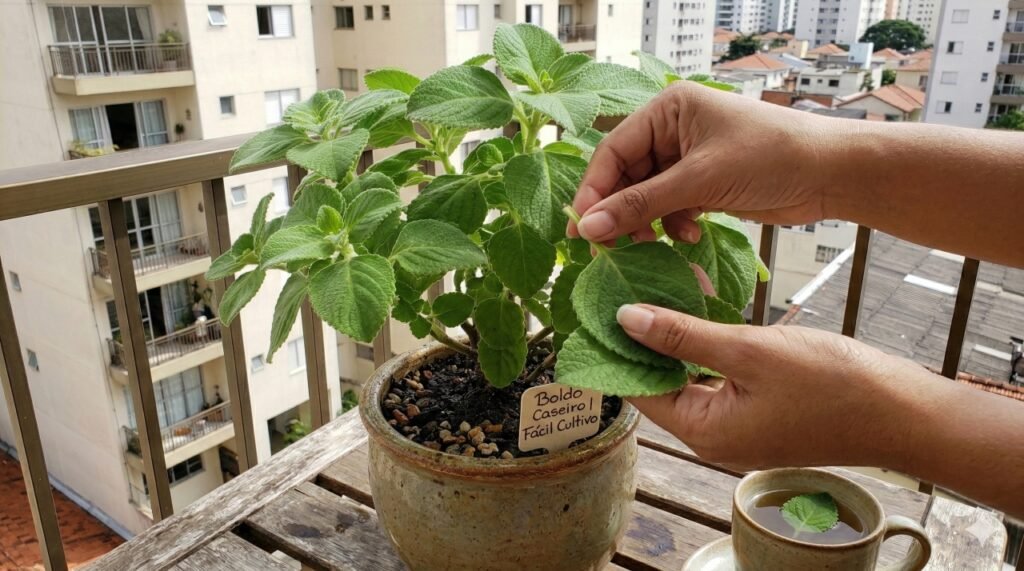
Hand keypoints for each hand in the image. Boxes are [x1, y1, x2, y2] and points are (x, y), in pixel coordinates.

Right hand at [568, 82, 835, 243]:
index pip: (612, 151)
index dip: (594, 191)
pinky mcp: (703, 184)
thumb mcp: (700, 180)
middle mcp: (673, 129)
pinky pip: (669, 208)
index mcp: (668, 109)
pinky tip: (691, 235)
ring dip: (647, 223)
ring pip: (645, 197)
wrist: (831, 174)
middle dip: (620, 212)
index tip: (581, 229)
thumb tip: (587, 227)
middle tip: (608, 248)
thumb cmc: (771, 157)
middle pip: (625, 176)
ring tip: (653, 245)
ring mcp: (688, 158)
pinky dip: (673, 225)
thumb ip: (640, 204)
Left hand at [615, 303, 922, 470]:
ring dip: (676, 335)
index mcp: (703, 431)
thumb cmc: (832, 385)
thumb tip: (625, 319)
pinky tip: (701, 303)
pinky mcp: (758, 410)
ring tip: (657, 285)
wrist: (904, 412)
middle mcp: (713, 435)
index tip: (600, 304)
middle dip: (644, 336)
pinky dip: (706, 344)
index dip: (616, 347)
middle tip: (626, 285)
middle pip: (659, 383)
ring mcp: (737, 425)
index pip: (637, 389)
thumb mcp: (749, 351)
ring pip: (689, 376)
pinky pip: (717, 377)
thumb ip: (683, 336)